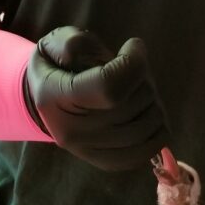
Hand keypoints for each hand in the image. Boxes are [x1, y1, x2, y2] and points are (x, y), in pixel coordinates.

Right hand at [23, 26, 166, 170]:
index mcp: (55, 97)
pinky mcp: (104, 162)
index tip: (133, 46)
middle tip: (134, 70)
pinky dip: (157, 133)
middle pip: (132, 105)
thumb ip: (71, 42)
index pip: (109, 87)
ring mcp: (88, 151)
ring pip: (145, 128)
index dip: (133, 63)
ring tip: (138, 91)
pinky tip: (149, 114)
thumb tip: (85, 55)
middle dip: (143, 79)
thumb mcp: (55, 43)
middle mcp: (71, 131)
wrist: (47, 103)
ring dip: (153, 104)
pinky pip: (144, 153)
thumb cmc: (58, 67)